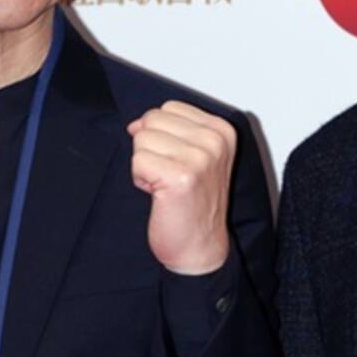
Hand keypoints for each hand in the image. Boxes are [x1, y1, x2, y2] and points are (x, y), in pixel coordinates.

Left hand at [128, 101, 234, 274]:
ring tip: (166, 186)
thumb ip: (168, 131)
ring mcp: (200, 158)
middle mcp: (214, 141)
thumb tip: (136, 123)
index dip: (161, 136)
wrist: (200, 248)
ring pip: (141, 140)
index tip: (178, 162)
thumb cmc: (193, 204)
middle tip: (170, 176)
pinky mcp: (181, 177)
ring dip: (145, 165)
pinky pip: (137, 161)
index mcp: (221, 130)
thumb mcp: (191, 156)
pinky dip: (141, 180)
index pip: (167, 108)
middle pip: (151, 120)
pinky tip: (161, 195)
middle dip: (151, 149)